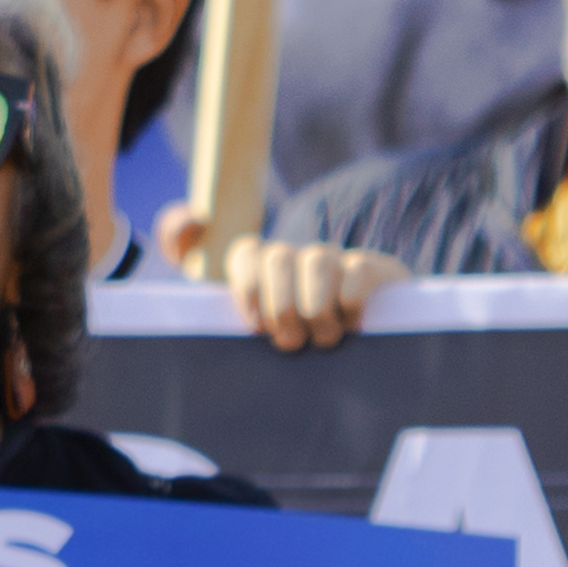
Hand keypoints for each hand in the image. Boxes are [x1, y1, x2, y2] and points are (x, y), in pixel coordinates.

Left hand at [214, 235, 398, 350]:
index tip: (256, 326)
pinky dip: (351, 302)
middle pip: (277, 258)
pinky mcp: (375, 267)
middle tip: (290, 342)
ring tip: (322, 340)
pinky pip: (358, 270)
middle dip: (281, 307)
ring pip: (317, 262)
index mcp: (263, 267)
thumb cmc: (291, 336)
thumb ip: (196, 266)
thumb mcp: (244, 324)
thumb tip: (192, 220)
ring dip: (316, 309)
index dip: (248, 290)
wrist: (363, 346)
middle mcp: (297, 256)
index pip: (245, 254)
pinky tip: (353, 326)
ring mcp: (335, 259)